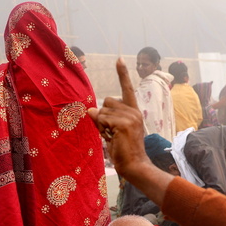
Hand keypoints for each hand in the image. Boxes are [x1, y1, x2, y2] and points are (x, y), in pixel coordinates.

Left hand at [87, 59, 147, 178]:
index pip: (127, 89)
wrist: (134, 165)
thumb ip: (103, 119)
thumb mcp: (111, 132)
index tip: (118, 59)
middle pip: (107, 101)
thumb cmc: (123, 151)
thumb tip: (91, 109)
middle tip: (110, 132)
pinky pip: (103, 119)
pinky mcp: (124, 123)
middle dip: (103, 116)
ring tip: (112, 137)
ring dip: (102, 124)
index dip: (122, 74)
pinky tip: (112, 138)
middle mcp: (134, 111)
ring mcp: (130, 116)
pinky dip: (103, 129)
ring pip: (103, 110)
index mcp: (134, 111)